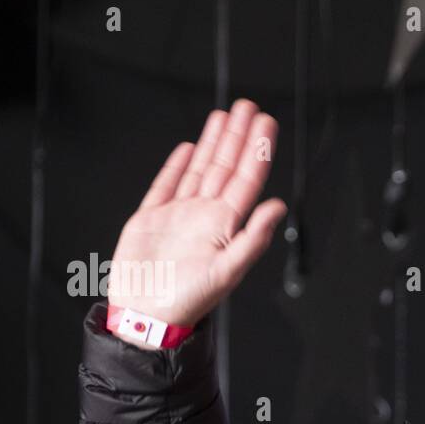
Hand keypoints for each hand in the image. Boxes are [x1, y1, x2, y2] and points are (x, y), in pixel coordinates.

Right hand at [106, 98, 286, 338]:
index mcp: (224, 226)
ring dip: (213, 144)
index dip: (257, 151)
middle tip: (248, 107)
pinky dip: (177, 165)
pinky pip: (166, 184)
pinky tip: (189, 149)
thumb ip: (254, 238)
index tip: (266, 124)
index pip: (246, 179)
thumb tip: (278, 208)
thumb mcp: (227, 271)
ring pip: (200, 170)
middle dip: (238, 137)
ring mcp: (179, 215)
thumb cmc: (188, 301)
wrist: (146, 315)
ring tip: (224, 118)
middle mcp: (204, 216)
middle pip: (225, 167)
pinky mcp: (151, 218)